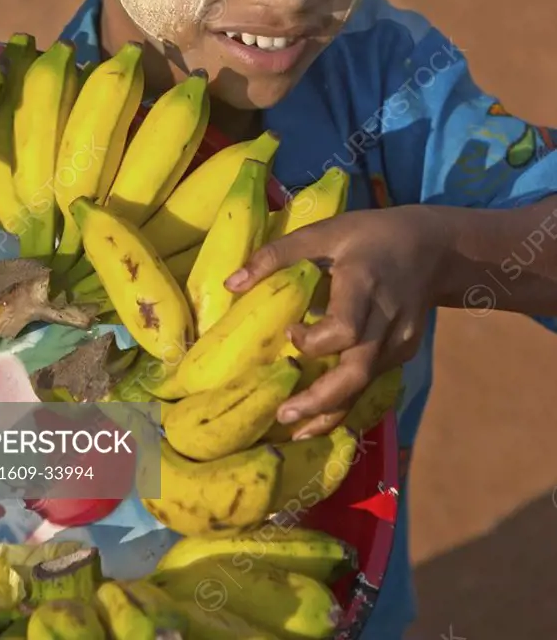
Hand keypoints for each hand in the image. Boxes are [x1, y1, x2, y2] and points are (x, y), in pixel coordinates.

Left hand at [224, 205, 448, 438]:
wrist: (433, 248)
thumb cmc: (369, 235)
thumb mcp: (324, 232)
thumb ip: (277, 255)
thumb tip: (230, 285)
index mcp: (364, 284)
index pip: (346, 328)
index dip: (315, 341)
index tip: (289, 333)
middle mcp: (385, 319)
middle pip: (357, 372)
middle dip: (320, 401)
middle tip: (282, 416)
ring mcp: (399, 341)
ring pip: (364, 385)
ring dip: (330, 411)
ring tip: (296, 430)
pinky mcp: (403, 352)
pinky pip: (372, 380)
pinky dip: (346, 397)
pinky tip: (320, 410)